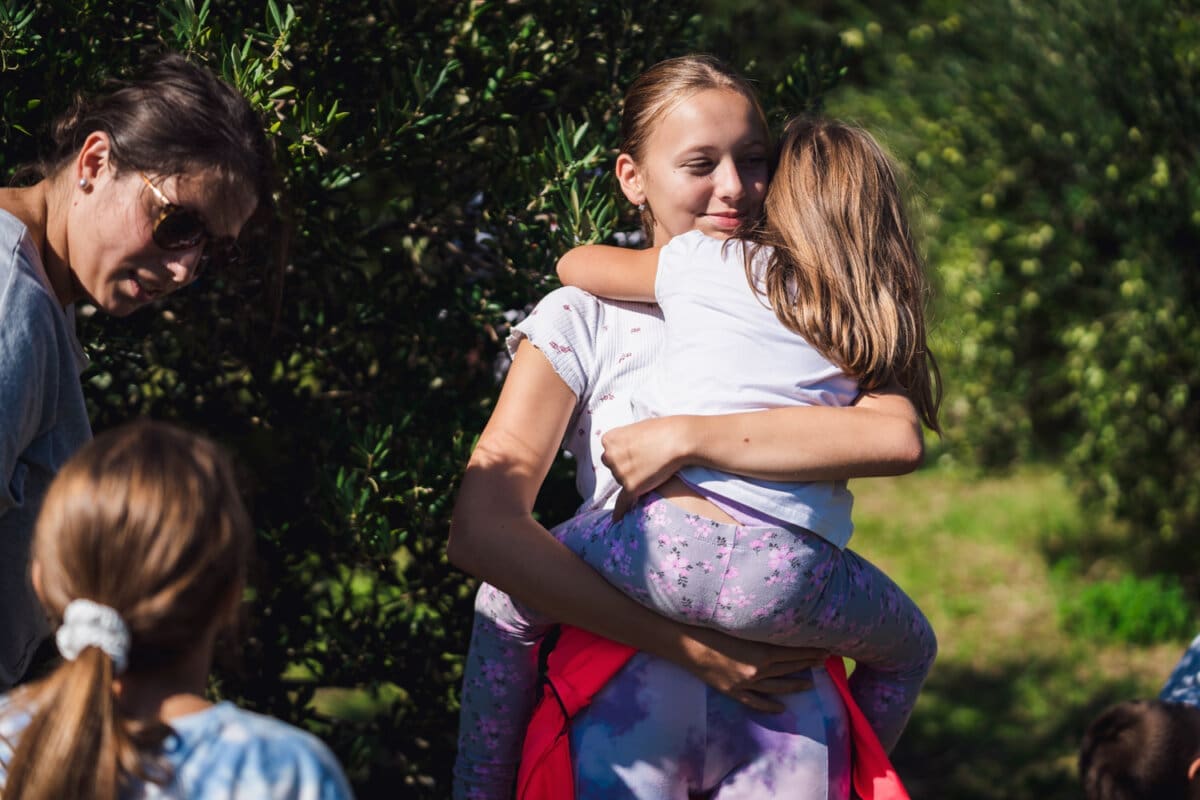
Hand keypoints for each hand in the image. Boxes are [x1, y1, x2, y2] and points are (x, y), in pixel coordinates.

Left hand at [601, 416, 689, 516]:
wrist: (679, 439)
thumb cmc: (662, 430)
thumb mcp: (636, 429)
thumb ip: (625, 441)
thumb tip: (621, 451)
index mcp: (609, 440)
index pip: (610, 451)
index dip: (625, 452)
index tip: (637, 451)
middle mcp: (610, 456)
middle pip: (613, 467)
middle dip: (625, 466)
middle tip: (646, 461)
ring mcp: (620, 473)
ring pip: (622, 481)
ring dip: (633, 478)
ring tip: (652, 468)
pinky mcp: (632, 487)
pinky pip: (622, 502)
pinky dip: (620, 510)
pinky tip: (616, 520)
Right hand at [675, 625, 829, 712]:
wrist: (685, 643)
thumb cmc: (710, 626)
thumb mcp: (741, 625)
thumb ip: (761, 629)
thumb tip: (781, 625)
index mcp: (762, 651)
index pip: (794, 651)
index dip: (811, 649)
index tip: (826, 646)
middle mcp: (758, 670)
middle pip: (790, 667)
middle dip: (808, 662)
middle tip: (825, 659)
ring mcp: (746, 683)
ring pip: (777, 686)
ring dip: (795, 685)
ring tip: (811, 683)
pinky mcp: (733, 691)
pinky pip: (755, 702)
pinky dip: (769, 706)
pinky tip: (781, 708)